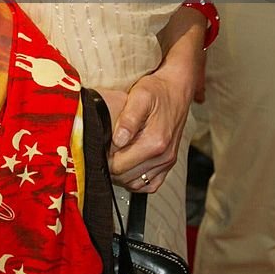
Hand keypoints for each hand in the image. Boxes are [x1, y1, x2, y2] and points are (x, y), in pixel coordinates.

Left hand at [107, 66, 193, 192]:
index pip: (120, 165)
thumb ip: (128, 119)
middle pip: (126, 177)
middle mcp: (163, 156)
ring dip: (122, 175)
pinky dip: (137, 180)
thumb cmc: (157, 90)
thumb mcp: (140, 96)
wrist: (177, 89)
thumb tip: (117, 140)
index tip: (98, 147)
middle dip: (111, 166)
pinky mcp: (168, 163)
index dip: (104, 158)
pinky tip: (128, 165)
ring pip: (136, 184)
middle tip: (101, 151)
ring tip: (113, 157)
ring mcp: (167, 161)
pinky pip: (150, 184)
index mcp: (155, 141)